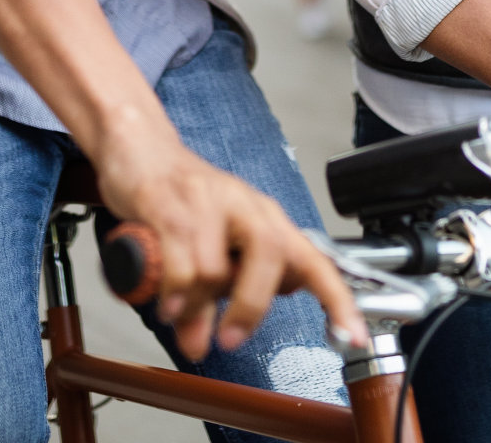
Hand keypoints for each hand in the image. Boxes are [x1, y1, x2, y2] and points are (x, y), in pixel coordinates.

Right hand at [94, 111, 366, 359]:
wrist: (140, 147)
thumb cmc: (182, 198)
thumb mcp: (210, 248)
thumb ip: (212, 297)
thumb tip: (200, 344)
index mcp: (263, 216)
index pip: (312, 258)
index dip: (336, 298)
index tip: (351, 334)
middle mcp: (242, 203)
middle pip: (270, 255)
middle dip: (250, 307)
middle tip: (229, 339)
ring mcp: (206, 200)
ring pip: (214, 269)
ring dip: (194, 304)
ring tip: (177, 309)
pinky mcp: (167, 203)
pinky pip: (178, 263)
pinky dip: (172, 292)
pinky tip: (164, 297)